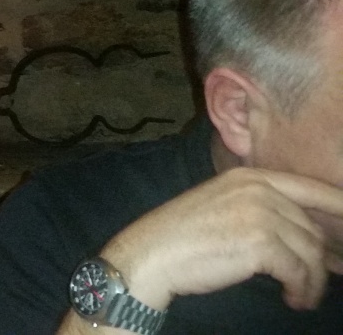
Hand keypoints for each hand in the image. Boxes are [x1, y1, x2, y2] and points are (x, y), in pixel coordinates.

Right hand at [103, 168, 342, 311]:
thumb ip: (261, 209)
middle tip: (321, 280)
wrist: (152, 254)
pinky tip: (293, 299)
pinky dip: (302, 290)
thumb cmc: (182, 236)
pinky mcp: (261, 243)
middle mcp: (259, 189)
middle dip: (323, 258)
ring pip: (311, 252)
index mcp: (249, 176)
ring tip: (303, 296)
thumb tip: (308, 235)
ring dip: (313, 280)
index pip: (313, 189)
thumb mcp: (222, 206)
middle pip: (312, 227)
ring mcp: (260, 213)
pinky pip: (300, 271)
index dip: (341, 207)